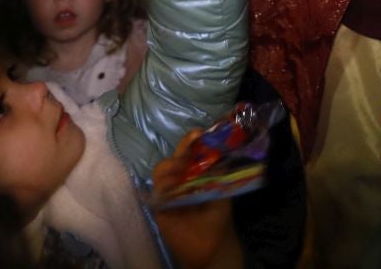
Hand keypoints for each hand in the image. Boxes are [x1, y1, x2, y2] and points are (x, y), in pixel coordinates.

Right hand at [151, 128, 244, 268]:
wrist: (211, 246)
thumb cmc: (218, 217)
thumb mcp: (222, 192)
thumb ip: (218, 174)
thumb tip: (219, 153)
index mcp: (195, 172)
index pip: (191, 151)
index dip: (193, 141)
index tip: (199, 133)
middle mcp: (180, 178)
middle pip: (175, 157)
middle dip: (183, 148)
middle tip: (193, 142)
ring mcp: (169, 191)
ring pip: (162, 170)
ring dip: (172, 165)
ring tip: (183, 168)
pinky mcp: (160, 207)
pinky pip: (158, 191)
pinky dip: (165, 185)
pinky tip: (174, 185)